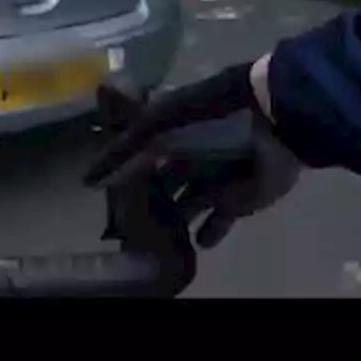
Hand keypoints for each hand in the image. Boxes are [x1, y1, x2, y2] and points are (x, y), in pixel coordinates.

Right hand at [85, 64, 301, 248]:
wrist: (272, 122)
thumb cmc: (210, 116)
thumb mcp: (157, 125)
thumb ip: (124, 151)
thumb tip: (87, 182)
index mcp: (170, 132)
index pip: (140, 156)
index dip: (124, 172)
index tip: (104, 192)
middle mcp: (190, 156)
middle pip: (162, 185)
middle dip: (147, 202)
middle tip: (125, 224)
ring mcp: (214, 181)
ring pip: (186, 206)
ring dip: (172, 222)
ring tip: (153, 239)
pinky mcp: (239, 201)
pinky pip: (218, 223)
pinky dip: (208, 234)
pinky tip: (193, 244)